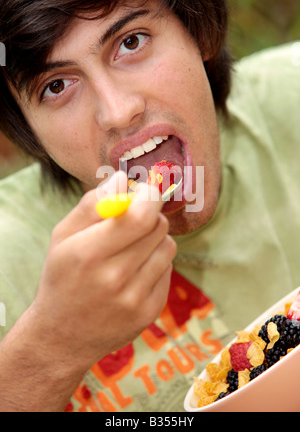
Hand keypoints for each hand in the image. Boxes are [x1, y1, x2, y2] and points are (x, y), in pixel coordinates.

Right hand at [30, 171, 176, 370]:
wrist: (63, 336)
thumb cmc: (63, 277)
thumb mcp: (63, 236)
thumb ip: (91, 204)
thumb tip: (123, 178)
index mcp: (88, 254)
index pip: (140, 216)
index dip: (150, 196)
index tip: (147, 190)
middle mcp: (114, 279)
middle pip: (158, 226)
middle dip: (150, 214)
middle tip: (135, 219)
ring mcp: (135, 299)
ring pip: (168, 246)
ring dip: (155, 239)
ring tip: (132, 248)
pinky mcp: (150, 312)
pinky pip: (168, 269)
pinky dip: (156, 263)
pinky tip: (135, 272)